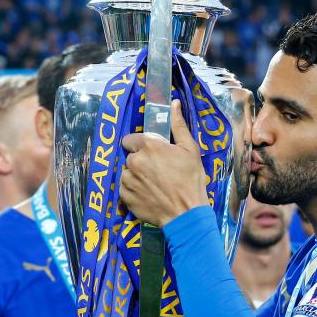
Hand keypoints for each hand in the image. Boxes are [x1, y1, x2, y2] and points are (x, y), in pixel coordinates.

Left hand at [120, 100, 208, 226]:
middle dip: (141, 161)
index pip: (131, 138)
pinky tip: (149, 194)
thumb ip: (178, 125)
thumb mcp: (190, 150)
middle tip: (158, 170)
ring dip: (137, 176)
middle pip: (130, 156)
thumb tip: (173, 103)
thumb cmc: (191, 180)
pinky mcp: (125, 197)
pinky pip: (125, 188)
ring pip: (127, 173)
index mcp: (148, 146)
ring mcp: (127, 180)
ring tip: (154, 185)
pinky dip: (134, 190)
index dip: (141, 144)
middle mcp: (133, 161)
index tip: (152, 152)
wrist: (186, 213)